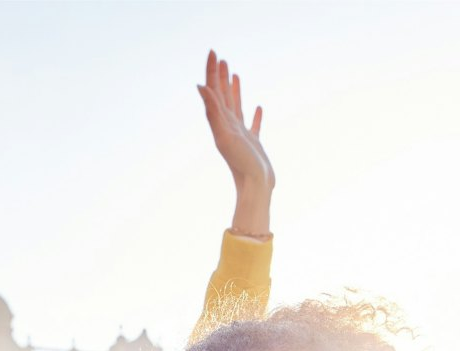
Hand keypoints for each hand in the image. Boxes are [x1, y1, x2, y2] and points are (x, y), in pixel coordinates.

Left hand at [200, 49, 274, 235]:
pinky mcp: (254, 145)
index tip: (213, 53)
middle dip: (219, 77)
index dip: (212, 73)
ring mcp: (242, 136)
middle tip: (219, 57)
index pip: (213, 92)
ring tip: (234, 75)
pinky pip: (254, 125)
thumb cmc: (241, 165)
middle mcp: (229, 128)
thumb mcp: (225, 135)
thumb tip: (200, 87)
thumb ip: (212, 111)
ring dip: (234, 91)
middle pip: (222, 97)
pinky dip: (255, 115)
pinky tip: (259, 107)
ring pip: (236, 108)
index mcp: (221, 124)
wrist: (255, 189)